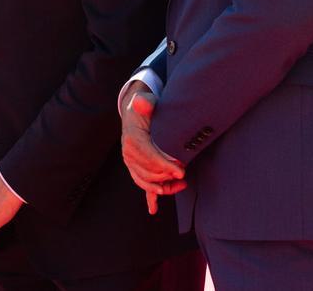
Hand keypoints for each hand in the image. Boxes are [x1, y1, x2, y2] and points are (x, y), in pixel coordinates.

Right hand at [120, 82, 185, 214]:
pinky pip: (142, 185)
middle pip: (148, 172)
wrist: (134, 114)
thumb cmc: (142, 108)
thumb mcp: (144, 101)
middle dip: (167, 175)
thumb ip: (145, 101)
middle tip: (184, 172)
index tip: (181, 170)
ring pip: (147, 182)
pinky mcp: (136, 169)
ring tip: (181, 183)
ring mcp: (131, 163)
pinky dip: (149, 198)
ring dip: (164, 186)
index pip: (148, 156)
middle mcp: (128, 154)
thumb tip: (144, 102)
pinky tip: (153, 209)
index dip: (164, 165)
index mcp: (132, 139)